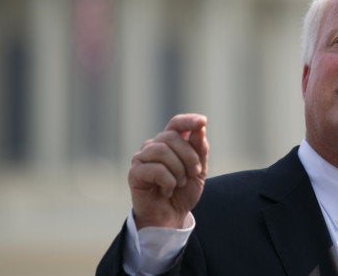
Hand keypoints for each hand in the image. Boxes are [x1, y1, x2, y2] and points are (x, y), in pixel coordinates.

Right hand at [128, 113, 208, 228]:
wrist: (171, 217)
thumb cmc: (183, 192)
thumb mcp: (198, 170)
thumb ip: (199, 149)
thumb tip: (200, 128)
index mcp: (169, 143)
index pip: (176, 124)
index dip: (188, 120)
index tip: (203, 121)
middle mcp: (153, 146)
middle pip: (172, 137)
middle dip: (189, 156)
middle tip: (195, 172)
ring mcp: (142, 158)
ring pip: (163, 151)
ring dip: (179, 170)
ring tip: (180, 183)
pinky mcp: (135, 173)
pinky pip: (156, 169)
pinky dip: (168, 181)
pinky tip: (167, 190)